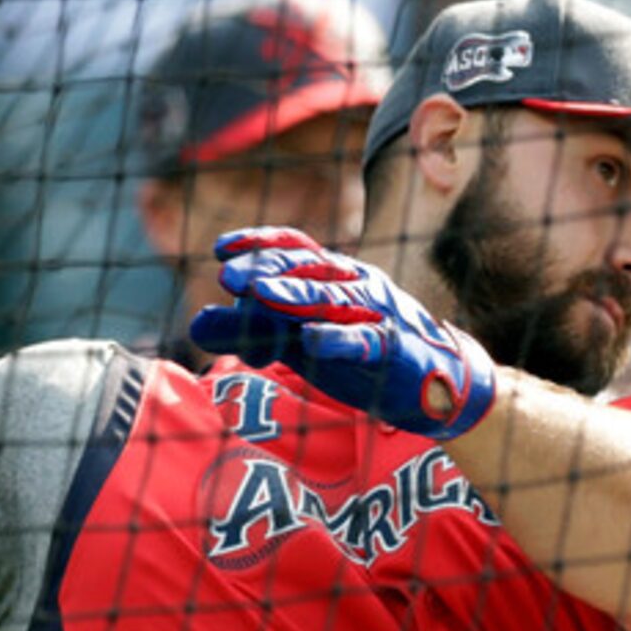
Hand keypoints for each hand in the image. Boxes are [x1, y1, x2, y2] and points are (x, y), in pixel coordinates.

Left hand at [187, 229, 500, 439]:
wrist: (435, 386)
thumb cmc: (361, 355)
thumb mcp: (300, 341)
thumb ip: (252, 331)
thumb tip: (195, 323)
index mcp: (336, 276)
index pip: (296, 249)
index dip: (260, 244)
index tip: (220, 247)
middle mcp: (357, 285)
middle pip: (309, 269)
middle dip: (267, 268)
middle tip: (227, 274)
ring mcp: (378, 315)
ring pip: (334, 299)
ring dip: (295, 295)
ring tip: (259, 294)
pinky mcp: (393, 351)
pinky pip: (363, 342)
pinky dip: (337, 339)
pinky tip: (309, 340)